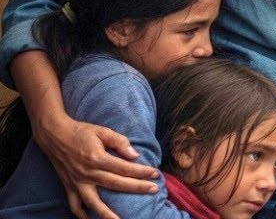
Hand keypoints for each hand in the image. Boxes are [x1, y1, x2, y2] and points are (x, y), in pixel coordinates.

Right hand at [34, 115, 158, 218]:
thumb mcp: (102, 131)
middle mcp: (87, 173)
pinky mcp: (69, 187)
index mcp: (97, 158)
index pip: (124, 168)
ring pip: (94, 202)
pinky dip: (83, 215)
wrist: (54, 135)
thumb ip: (120, 142)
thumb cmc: (81, 132)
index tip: (156, 174)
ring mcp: (77, 182)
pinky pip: (75, 206)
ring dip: (108, 214)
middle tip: (154, 190)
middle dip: (137, 188)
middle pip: (116, 184)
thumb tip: (135, 155)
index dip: (141, 172)